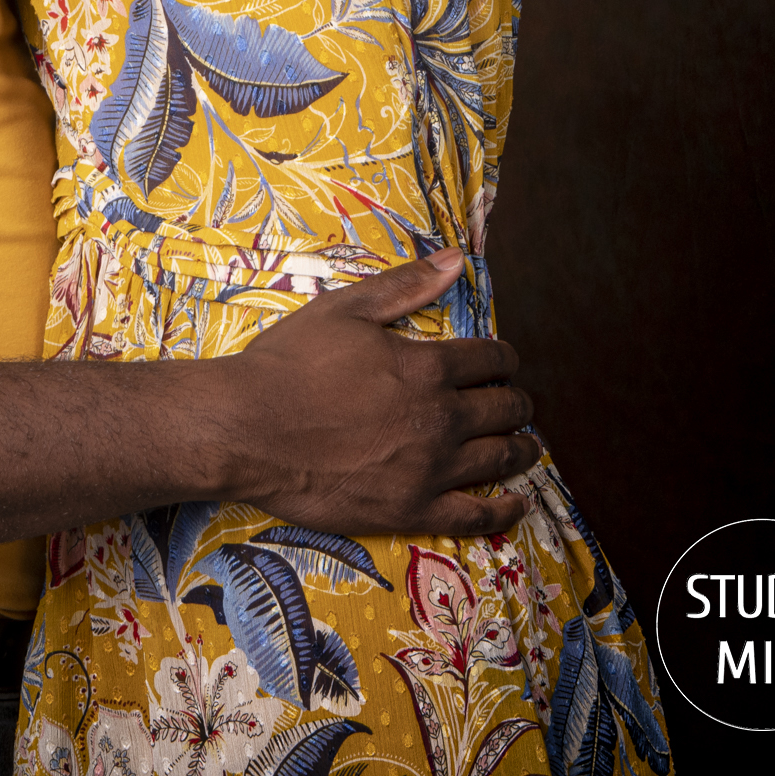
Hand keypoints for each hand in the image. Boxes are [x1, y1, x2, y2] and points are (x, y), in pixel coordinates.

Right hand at [222, 249, 539, 536]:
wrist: (248, 428)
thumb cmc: (289, 363)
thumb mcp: (343, 309)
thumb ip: (404, 285)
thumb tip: (455, 259)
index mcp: (426, 367)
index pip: (490, 360)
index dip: (504, 358)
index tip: (504, 362)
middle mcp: (440, 419)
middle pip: (504, 409)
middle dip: (516, 401)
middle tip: (516, 402)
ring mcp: (430, 469)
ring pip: (500, 458)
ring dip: (522, 448)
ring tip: (526, 445)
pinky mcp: (414, 510)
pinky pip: (479, 516)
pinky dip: (507, 509)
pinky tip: (517, 503)